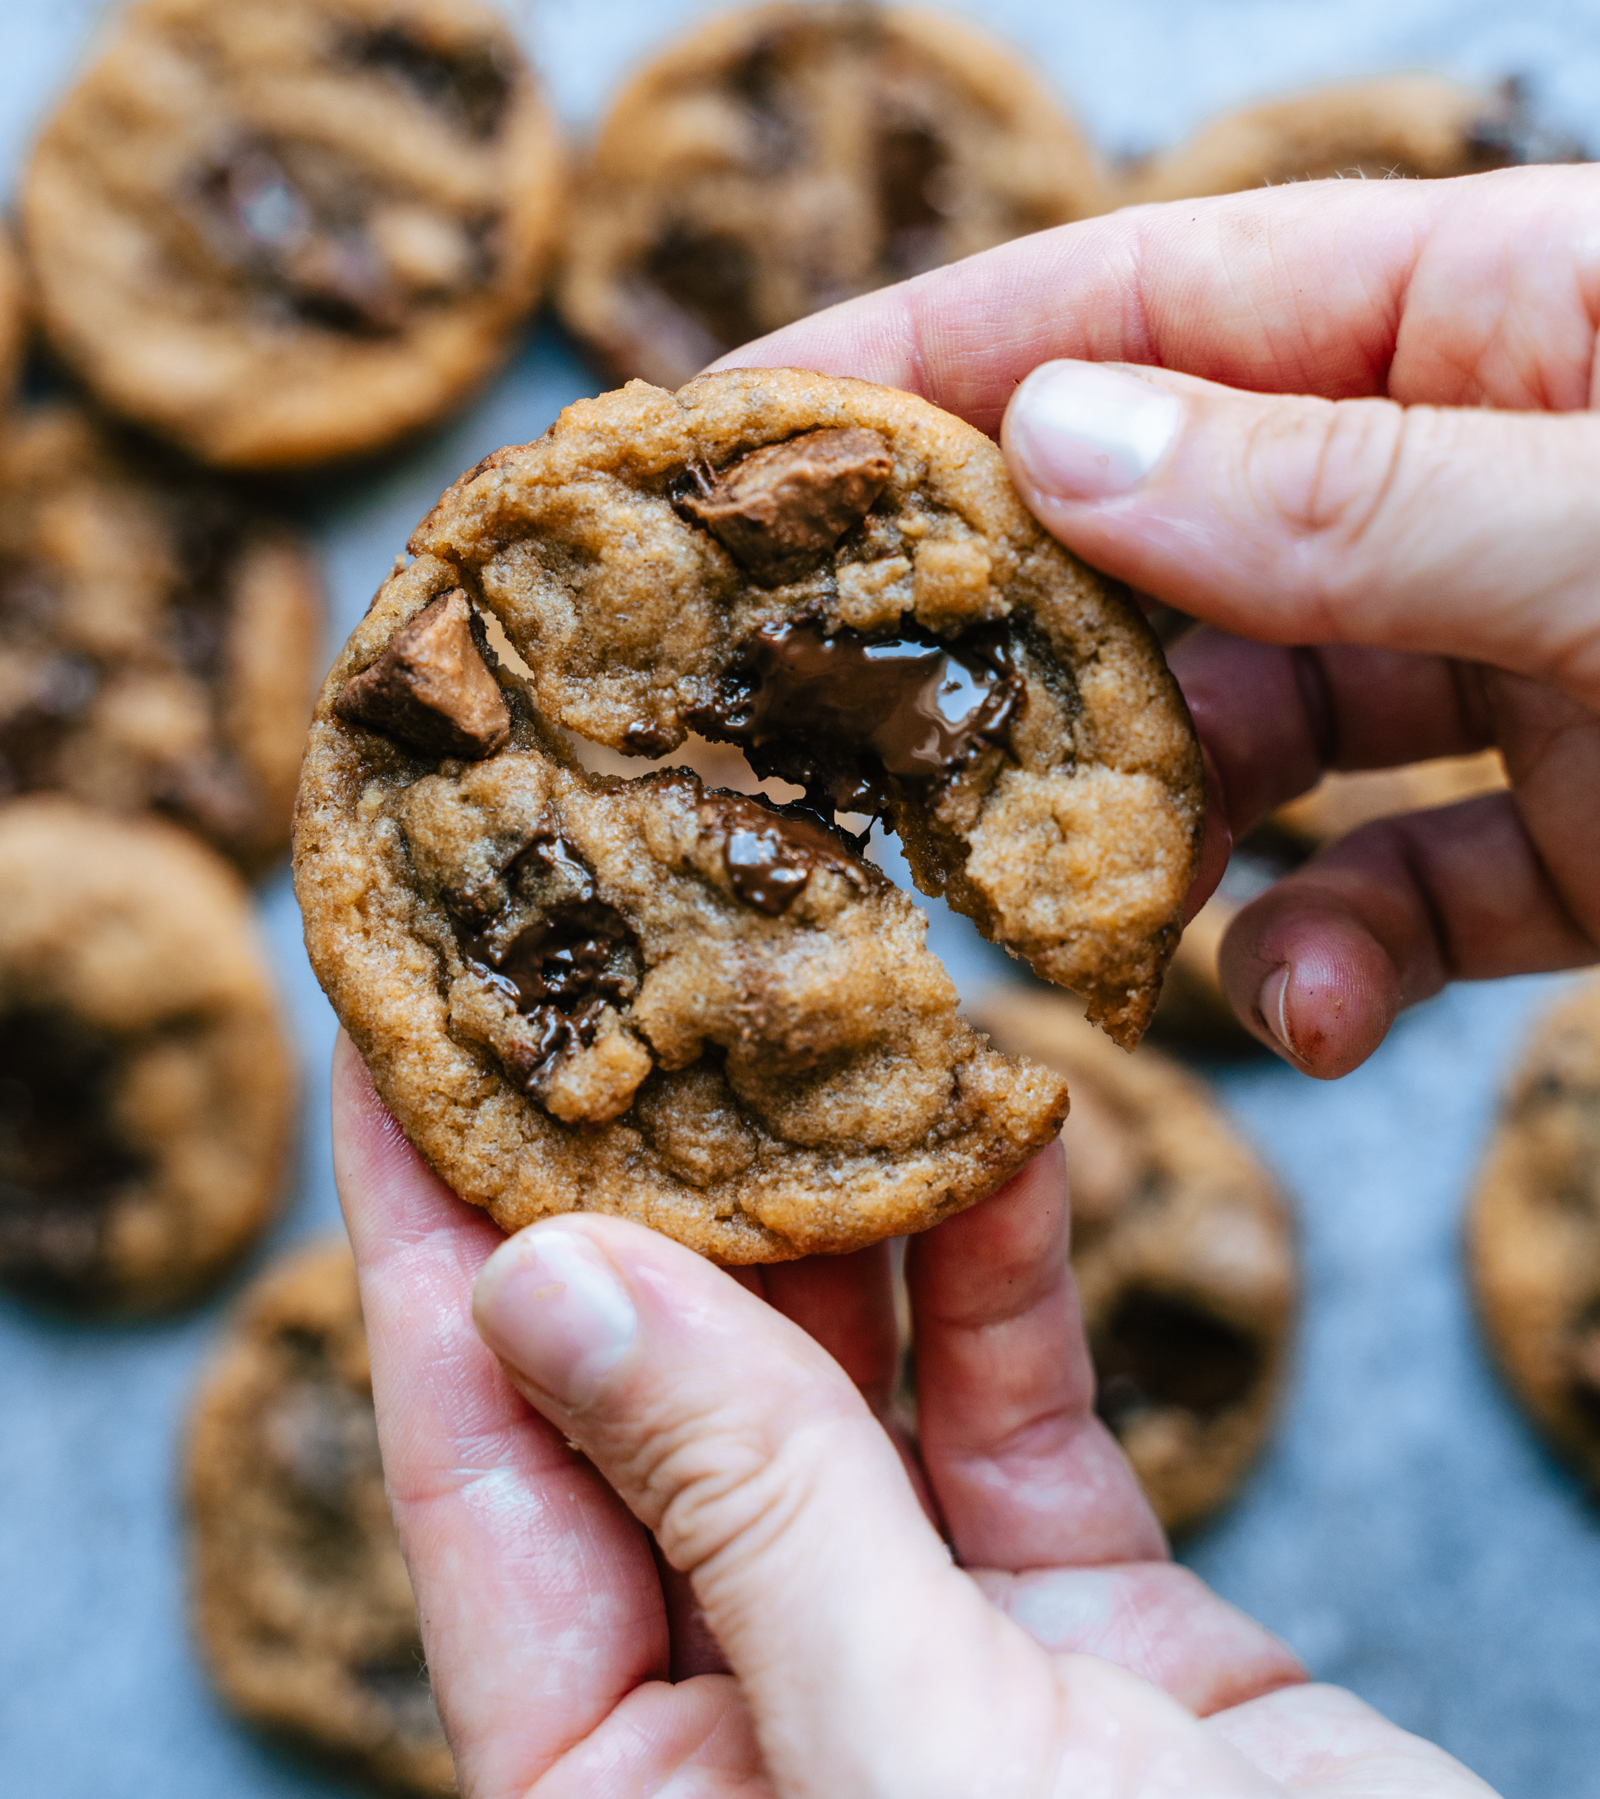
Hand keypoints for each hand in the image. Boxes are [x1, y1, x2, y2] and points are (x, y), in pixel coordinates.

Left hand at [334, 1034, 1495, 1796]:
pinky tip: (1000, 1126)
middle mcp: (742, 1718)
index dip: (420, 1244)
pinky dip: (1003, 1267)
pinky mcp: (1077, 1616)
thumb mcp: (910, 1760)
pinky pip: (1007, 1404)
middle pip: (646, 1395)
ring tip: (810, 1010)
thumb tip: (546, 1281)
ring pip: (834, 1378)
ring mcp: (914, 1655)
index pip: (473, 1474)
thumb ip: (739, 1513)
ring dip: (837, 1199)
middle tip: (613, 972)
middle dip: (636, 1176)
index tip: (392, 1044)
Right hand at [720, 166, 1599, 1073]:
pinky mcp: (1571, 828)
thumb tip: (1052, 442)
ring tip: (1081, 900)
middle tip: (850, 717)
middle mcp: (1479, 477)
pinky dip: (1326, 961)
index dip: (937, 349)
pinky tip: (1303, 1012)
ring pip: (1255, 727)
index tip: (744, 422)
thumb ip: (1352, 493)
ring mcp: (1518, 657)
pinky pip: (1394, 892)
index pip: (1158, 299)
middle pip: (1169, 527)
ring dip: (1156, 825)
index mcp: (1503, 315)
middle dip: (1017, 632)